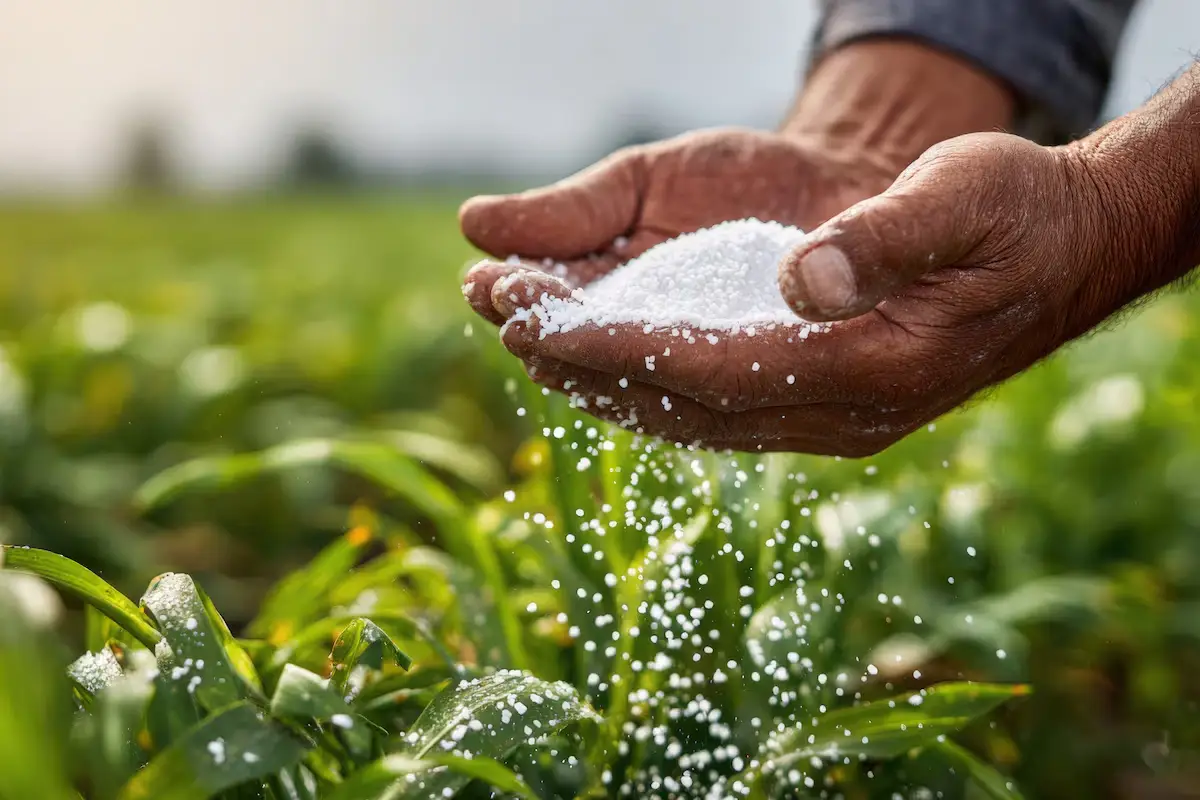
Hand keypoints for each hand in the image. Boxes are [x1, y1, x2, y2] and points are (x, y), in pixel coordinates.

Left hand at [495, 132, 1150, 454]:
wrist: (1057, 247)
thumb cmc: (1014, 213)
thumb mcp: (965, 199)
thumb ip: (887, 240)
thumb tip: (805, 279)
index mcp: (874, 372)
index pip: (720, 374)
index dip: (626, 353)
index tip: (546, 326)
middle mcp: (841, 412)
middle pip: (688, 404)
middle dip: (593, 367)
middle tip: (508, 324)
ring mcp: (829, 415)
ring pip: (691, 411)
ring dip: (607, 377)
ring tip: (530, 336)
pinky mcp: (818, 397)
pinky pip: (713, 401)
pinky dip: (647, 378)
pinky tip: (600, 354)